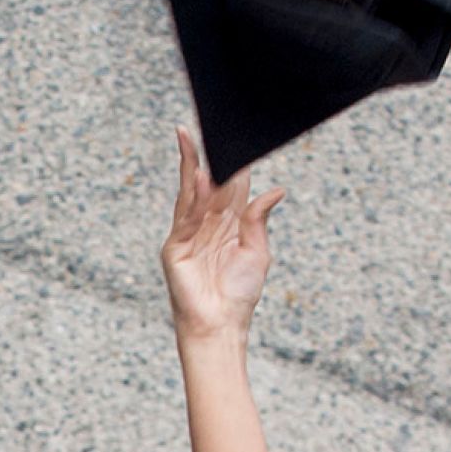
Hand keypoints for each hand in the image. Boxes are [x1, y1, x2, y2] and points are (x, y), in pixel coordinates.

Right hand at [159, 126, 283, 351]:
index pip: (229, 186)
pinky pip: (185, 218)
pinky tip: (199, 178)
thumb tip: (276, 189)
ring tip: (191, 139)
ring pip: (189, 193)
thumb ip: (259, 219)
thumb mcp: (258, 251)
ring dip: (190, 166)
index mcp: (228, 223)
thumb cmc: (240, 293)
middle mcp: (206, 224)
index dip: (232, 163)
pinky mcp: (174, 248)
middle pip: (205, 182)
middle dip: (202, 155)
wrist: (222, 324)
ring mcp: (187, 234)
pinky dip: (192, 198)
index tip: (234, 138)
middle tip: (201, 126)